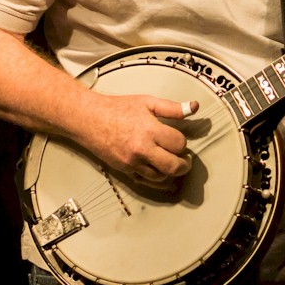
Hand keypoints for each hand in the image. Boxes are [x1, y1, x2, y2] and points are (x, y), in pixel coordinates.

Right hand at [76, 93, 199, 188]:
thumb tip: (194, 107)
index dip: (183, 142)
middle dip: (185, 164)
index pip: (178, 143)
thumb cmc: (119, 108)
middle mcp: (142, 149)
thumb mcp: (147, 102)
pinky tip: (161, 173)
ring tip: (173, 163)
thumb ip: (172, 108)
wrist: (90, 120)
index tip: (179, 140)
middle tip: (187, 160)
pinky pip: (145, 182)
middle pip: (173, 166)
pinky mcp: (124, 171)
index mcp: (150, 130)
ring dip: (171, 172)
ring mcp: (132, 162)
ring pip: (160, 177)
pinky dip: (156, 179)